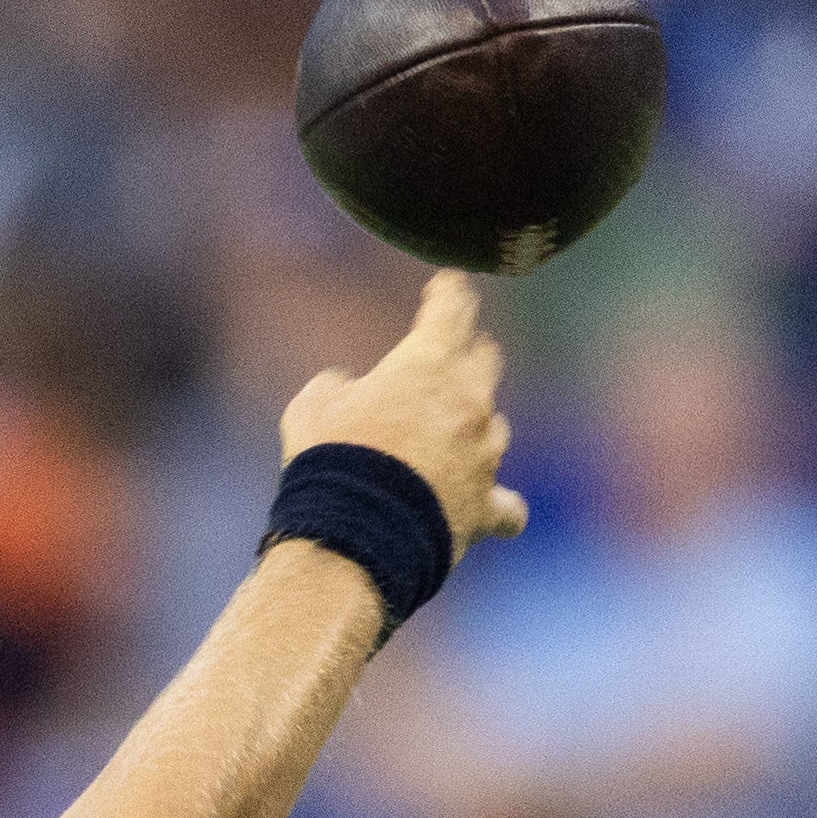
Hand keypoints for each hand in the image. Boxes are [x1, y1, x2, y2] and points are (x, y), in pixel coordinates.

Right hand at [282, 274, 523, 556]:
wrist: (351, 535)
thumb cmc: (328, 461)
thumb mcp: (311, 407)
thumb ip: (337, 386)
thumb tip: (347, 387)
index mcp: (428, 365)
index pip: (451, 309)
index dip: (449, 292)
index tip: (448, 282)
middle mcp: (469, 402)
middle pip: (486, 360)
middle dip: (469, 355)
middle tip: (454, 358)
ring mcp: (484, 454)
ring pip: (493, 427)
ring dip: (474, 427)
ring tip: (448, 443)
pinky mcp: (486, 506)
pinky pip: (506, 506)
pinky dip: (496, 507)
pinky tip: (491, 511)